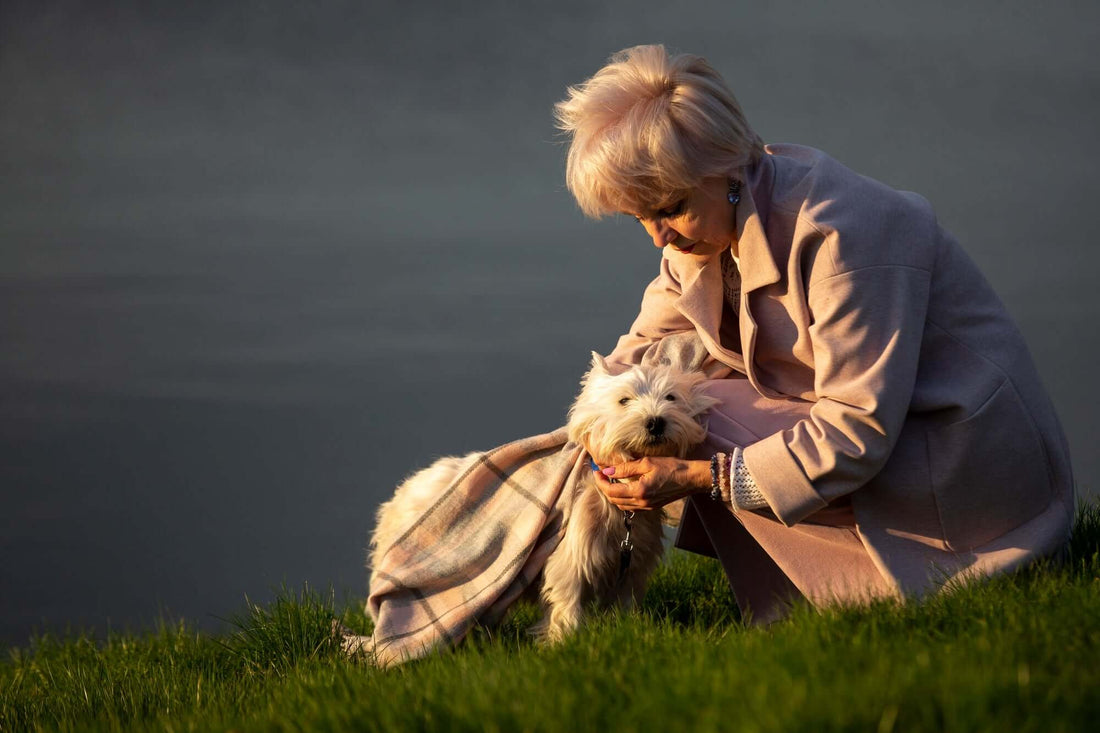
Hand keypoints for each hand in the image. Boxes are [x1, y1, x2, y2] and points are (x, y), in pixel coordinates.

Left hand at [593, 457, 710, 510]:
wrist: (691, 478)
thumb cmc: (672, 467)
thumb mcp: (647, 463)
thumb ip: (626, 468)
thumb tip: (607, 470)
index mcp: (640, 491)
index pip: (611, 491)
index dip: (600, 481)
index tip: (597, 471)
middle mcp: (642, 503)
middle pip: (614, 500)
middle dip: (604, 487)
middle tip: (601, 474)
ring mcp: (647, 507)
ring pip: (621, 505)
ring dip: (612, 494)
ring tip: (610, 480)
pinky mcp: (652, 507)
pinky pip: (631, 506)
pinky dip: (623, 498)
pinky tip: (623, 487)